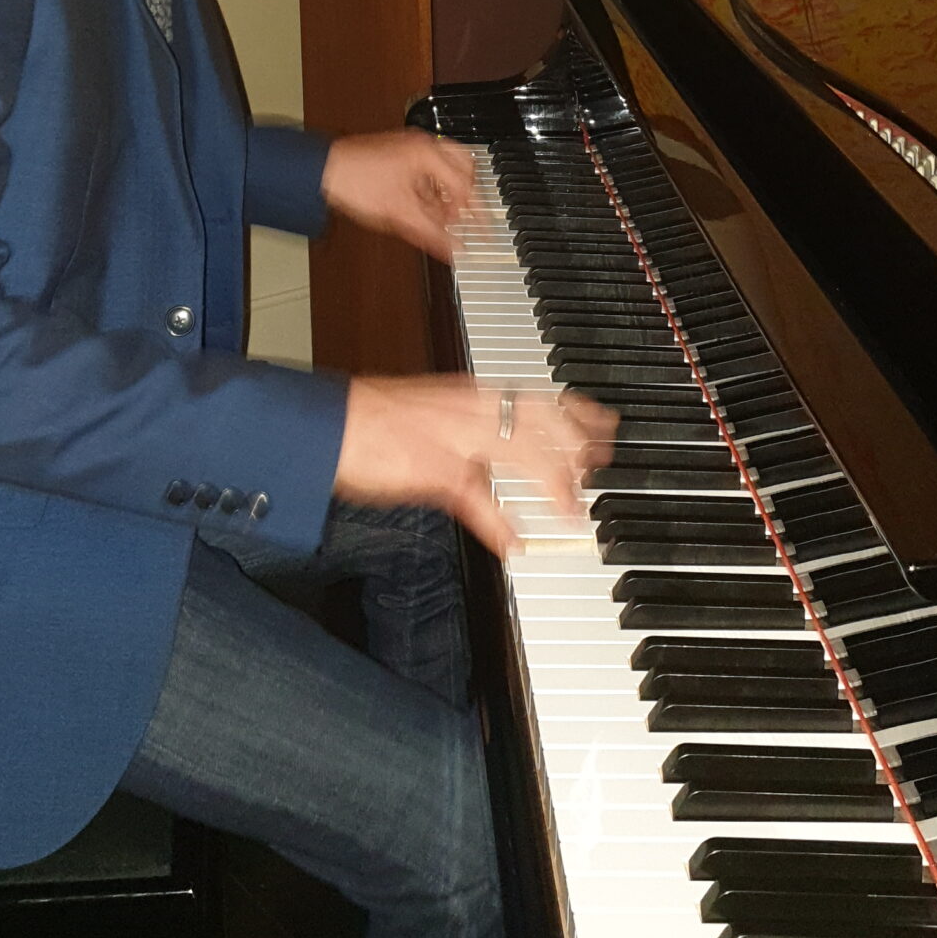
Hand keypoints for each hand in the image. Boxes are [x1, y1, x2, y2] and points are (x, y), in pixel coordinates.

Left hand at [321, 129, 479, 261]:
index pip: (465, 185)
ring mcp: (408, 147)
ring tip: (444, 216)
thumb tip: (456, 250)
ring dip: (447, 192)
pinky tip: (425, 206)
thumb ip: (433, 234)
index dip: (474, 213)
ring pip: (445, 166)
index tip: (481, 230)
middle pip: (463, 167)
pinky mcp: (397, 153)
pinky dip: (431, 187)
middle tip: (466, 217)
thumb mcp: (399, 214)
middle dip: (465, 195)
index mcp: (428, 155)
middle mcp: (422, 146)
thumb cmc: (354, 181)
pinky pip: (427, 167)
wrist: (321, 171)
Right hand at [333, 375, 616, 557]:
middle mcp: (471, 409)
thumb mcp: (431, 419)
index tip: (606, 424)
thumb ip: (468, 441)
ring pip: (523, 452)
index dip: (578, 412)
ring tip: (572, 507)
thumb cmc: (372, 420)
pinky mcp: (438, 470)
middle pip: (543, 421)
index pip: (539, 396)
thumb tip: (493, 472)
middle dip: (579, 443)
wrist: (330, 424)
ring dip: (553, 481)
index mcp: (471, 394)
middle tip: (601, 466)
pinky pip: (480, 499)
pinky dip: (500, 523)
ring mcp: (457, 438)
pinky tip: (516, 544)